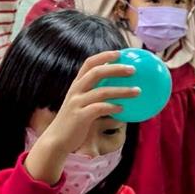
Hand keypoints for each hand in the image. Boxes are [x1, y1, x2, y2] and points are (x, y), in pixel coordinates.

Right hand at [25, 51, 137, 186]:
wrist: (56, 140)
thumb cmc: (73, 123)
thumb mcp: (80, 104)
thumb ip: (94, 96)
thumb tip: (117, 90)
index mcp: (76, 85)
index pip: (89, 64)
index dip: (104, 56)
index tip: (120, 53)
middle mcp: (75, 91)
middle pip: (96, 72)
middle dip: (115, 68)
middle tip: (133, 69)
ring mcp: (77, 103)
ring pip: (102, 91)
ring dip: (122, 90)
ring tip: (138, 91)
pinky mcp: (80, 116)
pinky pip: (100, 109)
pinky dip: (113, 107)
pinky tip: (122, 109)